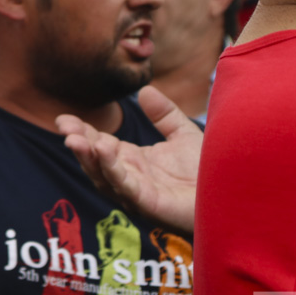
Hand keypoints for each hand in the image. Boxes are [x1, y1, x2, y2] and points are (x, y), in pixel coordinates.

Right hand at [56, 86, 200, 234]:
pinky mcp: (149, 204)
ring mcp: (137, 192)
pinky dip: (111, 169)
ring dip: (88, 158)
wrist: (233, 193)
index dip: (82, 132)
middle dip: (78, 145)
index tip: (62, 119)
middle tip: (64, 127)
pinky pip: (125, 186)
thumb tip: (144, 90)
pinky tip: (103, 151)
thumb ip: (163, 114)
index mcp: (133, 161)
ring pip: (104, 177)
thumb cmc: (209, 172)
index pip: (99, 145)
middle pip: (95, 162)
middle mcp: (130, 177)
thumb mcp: (182, 134)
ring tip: (75, 140)